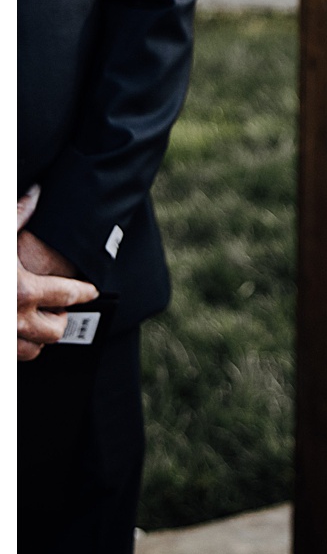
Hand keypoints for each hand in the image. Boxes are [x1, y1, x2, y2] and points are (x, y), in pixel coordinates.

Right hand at [18, 199, 97, 362]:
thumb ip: (16, 214)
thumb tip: (37, 194)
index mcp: (20, 288)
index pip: (66, 294)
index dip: (83, 292)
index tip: (91, 290)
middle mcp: (14, 318)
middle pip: (56, 329)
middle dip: (62, 319)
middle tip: (62, 309)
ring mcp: (3, 338)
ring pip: (37, 349)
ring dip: (42, 337)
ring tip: (41, 322)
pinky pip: (16, 359)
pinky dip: (23, 348)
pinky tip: (19, 335)